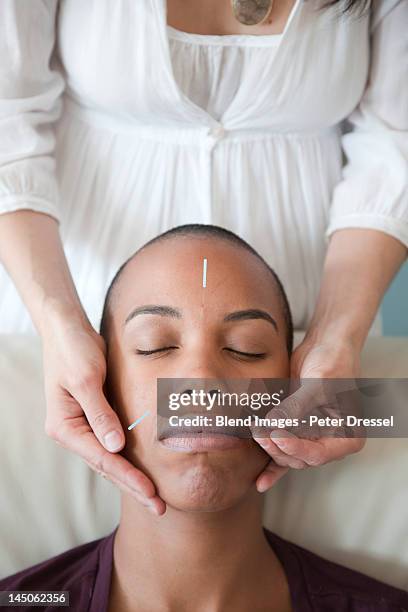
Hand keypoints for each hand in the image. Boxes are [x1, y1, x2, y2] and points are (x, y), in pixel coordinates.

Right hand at [41, 312, 165, 514]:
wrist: (67, 329)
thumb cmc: (74, 350)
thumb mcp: (87, 380)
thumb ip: (101, 415)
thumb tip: (116, 447)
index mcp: (65, 427)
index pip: (103, 459)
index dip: (129, 477)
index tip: (152, 494)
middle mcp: (72, 432)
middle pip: (106, 466)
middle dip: (133, 486)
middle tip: (159, 508)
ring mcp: (82, 426)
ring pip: (110, 459)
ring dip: (131, 476)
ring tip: (154, 497)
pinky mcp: (94, 416)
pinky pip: (112, 443)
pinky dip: (127, 457)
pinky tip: (143, 469)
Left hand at [253, 336, 365, 492]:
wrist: (326, 345)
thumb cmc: (332, 362)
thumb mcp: (317, 385)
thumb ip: (296, 407)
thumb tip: (273, 426)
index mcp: (347, 437)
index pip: (318, 454)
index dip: (295, 448)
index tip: (275, 435)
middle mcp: (331, 442)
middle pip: (300, 458)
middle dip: (277, 447)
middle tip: (258, 430)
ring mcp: (313, 437)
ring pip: (288, 455)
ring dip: (269, 447)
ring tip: (254, 432)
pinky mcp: (297, 430)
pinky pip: (284, 452)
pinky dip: (272, 464)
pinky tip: (260, 481)